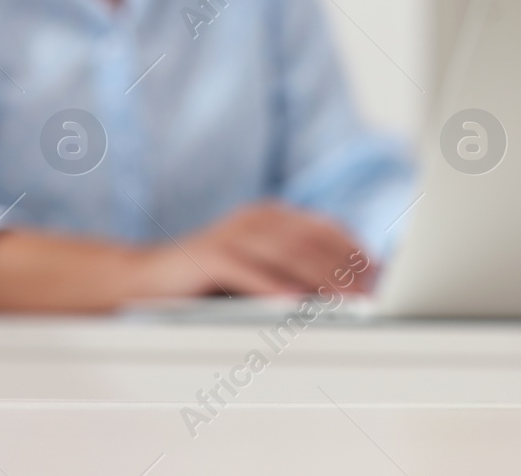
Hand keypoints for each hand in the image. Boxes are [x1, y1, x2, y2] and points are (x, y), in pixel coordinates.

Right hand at [138, 201, 374, 298]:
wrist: (139, 282)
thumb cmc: (207, 283)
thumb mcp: (259, 272)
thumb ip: (297, 272)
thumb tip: (348, 291)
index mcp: (272, 216)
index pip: (326, 230)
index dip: (356, 253)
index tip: (381, 278)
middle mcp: (255, 218)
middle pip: (313, 241)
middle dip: (346, 269)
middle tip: (371, 296)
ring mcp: (231, 233)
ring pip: (286, 253)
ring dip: (320, 279)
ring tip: (345, 302)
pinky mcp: (206, 254)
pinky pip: (246, 270)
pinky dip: (273, 287)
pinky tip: (294, 304)